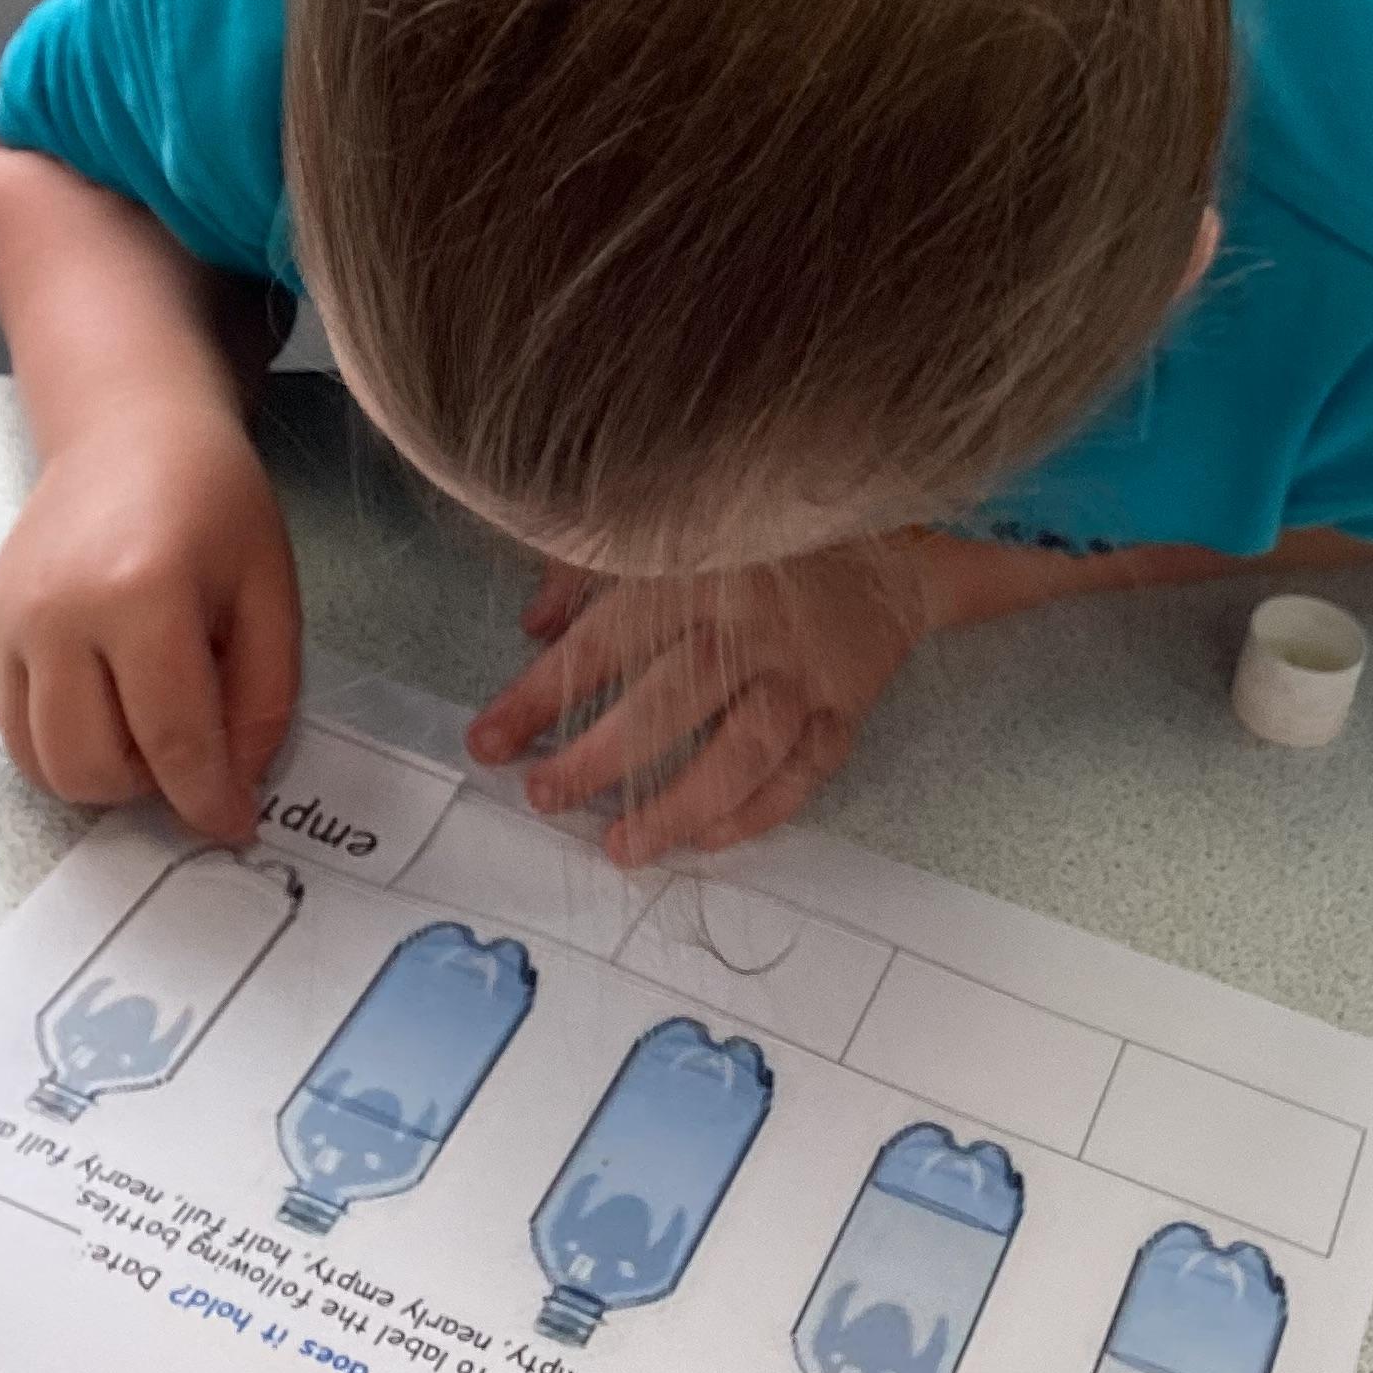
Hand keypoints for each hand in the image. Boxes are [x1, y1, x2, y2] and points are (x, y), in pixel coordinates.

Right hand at [0, 402, 300, 842]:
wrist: (128, 433)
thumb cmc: (212, 503)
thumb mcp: (270, 590)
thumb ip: (264, 696)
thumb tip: (235, 784)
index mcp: (141, 595)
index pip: (173, 740)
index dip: (209, 798)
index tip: (235, 823)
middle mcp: (58, 614)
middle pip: (92, 767)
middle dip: (151, 786)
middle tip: (192, 746)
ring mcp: (9, 624)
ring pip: (42, 763)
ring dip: (103, 774)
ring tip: (148, 723)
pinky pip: (14, 731)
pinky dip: (63, 741)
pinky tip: (107, 695)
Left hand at [466, 538, 933, 864]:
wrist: (885, 544)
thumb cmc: (759, 534)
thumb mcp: (671, 524)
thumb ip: (591, 568)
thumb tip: (532, 630)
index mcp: (699, 571)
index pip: (604, 640)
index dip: (540, 695)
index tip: (488, 742)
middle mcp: (752, 624)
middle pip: (671, 699)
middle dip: (602, 757)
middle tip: (545, 797)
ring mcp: (804, 670)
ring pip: (743, 749)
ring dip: (680, 805)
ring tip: (623, 848)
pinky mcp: (845, 707)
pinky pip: (805, 773)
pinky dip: (758, 813)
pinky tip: (708, 840)